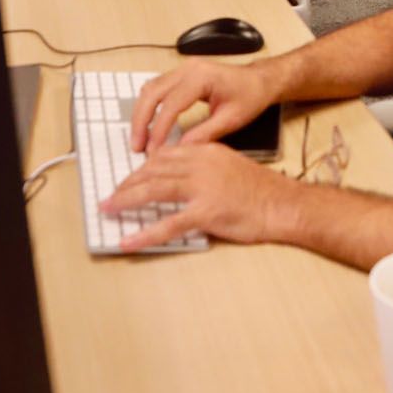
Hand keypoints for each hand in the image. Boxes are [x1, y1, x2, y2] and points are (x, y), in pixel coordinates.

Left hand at [99, 142, 297, 251]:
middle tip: (112, 196)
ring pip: (154, 191)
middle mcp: (201, 164)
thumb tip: (177, 182)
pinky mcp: (206, 212)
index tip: (128, 179)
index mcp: (206, 151)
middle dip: (127, 183)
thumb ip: (203, 169)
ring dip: (126, 200)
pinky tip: (128, 241)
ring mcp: (202, 187)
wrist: (283, 204)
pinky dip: (144, 234)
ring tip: (108, 209)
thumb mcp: (229, 166)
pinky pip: (168, 225)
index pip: (163, 156)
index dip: (141, 169)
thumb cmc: (260, 190)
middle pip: (153, 170)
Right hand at [129, 58, 277, 152]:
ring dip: (141, 114)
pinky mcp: (180, 74)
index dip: (159, 129)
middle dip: (141, 122)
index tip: (153, 150)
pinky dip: (148, 107)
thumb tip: (180, 150)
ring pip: (150, 89)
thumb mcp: (232, 119)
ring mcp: (182, 69)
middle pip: (152, 93)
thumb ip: (205, 134)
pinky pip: (156, 88)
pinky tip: (147, 126)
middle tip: (137, 147)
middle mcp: (188, 68)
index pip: (171, 104)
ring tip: (139, 140)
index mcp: (202, 77)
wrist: (259, 81)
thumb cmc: (250, 96)